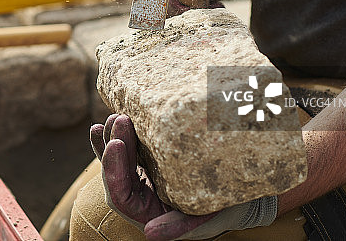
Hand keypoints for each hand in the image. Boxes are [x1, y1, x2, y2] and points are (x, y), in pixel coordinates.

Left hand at [90, 114, 276, 239]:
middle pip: (116, 173)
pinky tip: (103, 124)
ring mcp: (143, 180)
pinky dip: (115, 138)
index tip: (117, 142)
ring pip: (119, 160)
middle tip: (119, 119)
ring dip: (112, 138)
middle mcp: (141, 198)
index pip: (120, 195)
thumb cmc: (224, 207)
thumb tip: (150, 233)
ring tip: (114, 117)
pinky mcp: (150, 164)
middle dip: (113, 146)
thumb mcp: (205, 215)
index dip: (113, 169)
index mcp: (148, 214)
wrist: (242, 193)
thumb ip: (178, 226)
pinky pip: (127, 152)